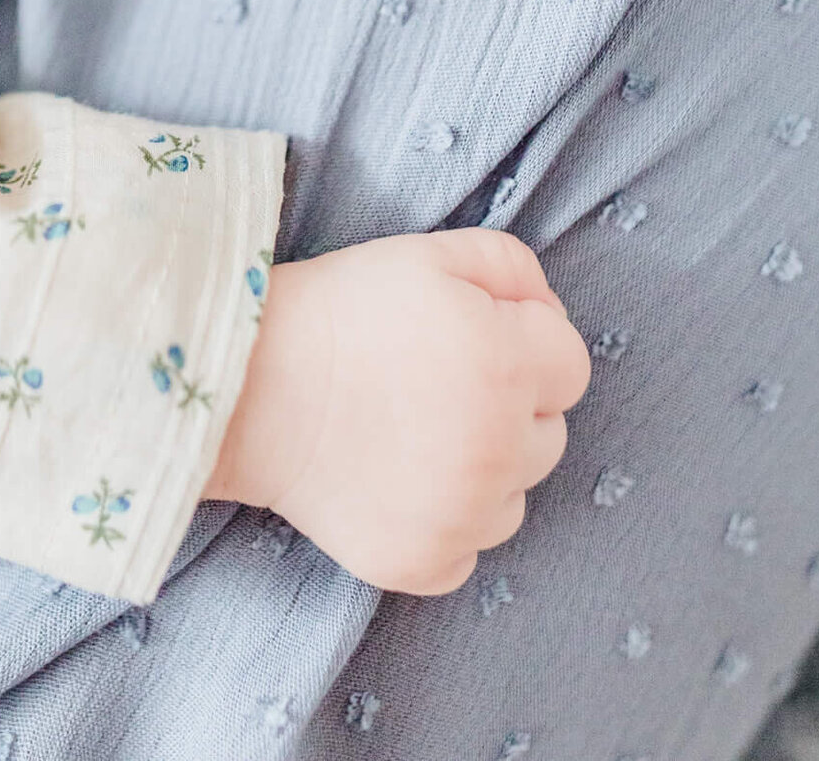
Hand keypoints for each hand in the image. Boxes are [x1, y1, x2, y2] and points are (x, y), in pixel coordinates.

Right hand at [206, 227, 590, 593]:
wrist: (246, 386)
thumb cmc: (338, 310)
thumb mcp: (428, 254)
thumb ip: (512, 267)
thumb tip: (547, 310)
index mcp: (508, 364)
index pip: (571, 365)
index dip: (527, 343)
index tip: (477, 337)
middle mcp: (499, 448)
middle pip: (549, 434)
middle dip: (510, 405)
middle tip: (435, 382)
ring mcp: (463, 516)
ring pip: (513, 495)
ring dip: (482, 467)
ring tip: (410, 432)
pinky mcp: (424, 564)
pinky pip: (468, 551)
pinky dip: (443, 522)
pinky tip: (395, 481)